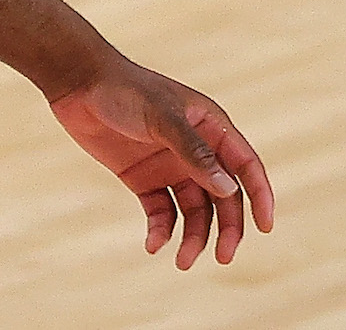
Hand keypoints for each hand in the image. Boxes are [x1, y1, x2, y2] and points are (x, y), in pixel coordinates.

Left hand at [49, 59, 274, 269]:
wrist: (79, 85)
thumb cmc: (126, 91)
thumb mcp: (162, 118)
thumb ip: (194, 152)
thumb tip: (228, 189)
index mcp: (211, 127)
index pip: (246, 166)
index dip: (260, 196)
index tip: (266, 227)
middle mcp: (196, 150)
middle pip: (223, 197)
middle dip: (227, 228)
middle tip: (222, 258)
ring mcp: (170, 166)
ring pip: (194, 211)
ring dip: (193, 237)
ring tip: (181, 261)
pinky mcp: (144, 179)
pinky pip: (161, 212)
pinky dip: (161, 230)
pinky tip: (153, 245)